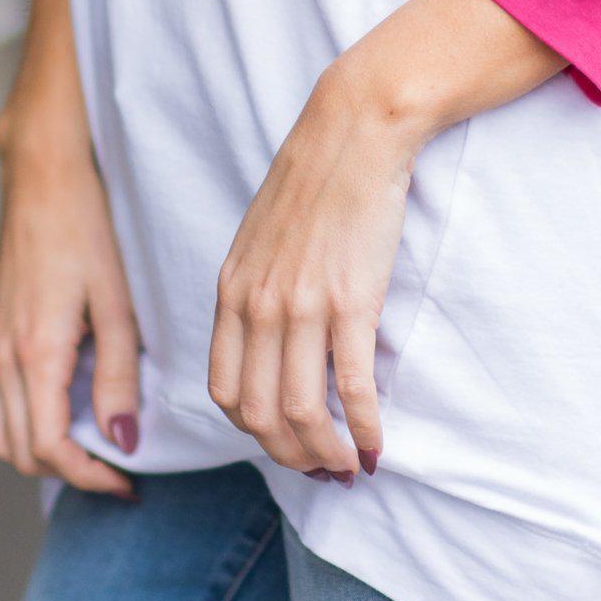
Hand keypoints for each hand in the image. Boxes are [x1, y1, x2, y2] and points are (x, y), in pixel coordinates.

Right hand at [0, 0, 139, 494]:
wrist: (42, 178)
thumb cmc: (88, 231)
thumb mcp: (117, 304)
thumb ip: (118, 377)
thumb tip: (122, 441)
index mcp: (35, 352)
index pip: (50, 447)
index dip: (89, 478)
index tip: (128, 483)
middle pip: (18, 451)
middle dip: (65, 472)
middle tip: (115, 468)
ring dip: (36, 452)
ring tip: (87, 444)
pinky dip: (15, 424)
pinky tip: (56, 409)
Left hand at [208, 61, 417, 478]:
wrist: (353, 131)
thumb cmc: (316, 180)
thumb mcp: (263, 238)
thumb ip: (259, 289)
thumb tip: (275, 340)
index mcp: (232, 291)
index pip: (223, 389)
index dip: (252, 432)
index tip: (285, 442)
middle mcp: (257, 305)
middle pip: (257, 414)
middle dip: (290, 455)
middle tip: (322, 469)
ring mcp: (301, 306)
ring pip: (299, 412)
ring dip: (326, 453)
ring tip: (351, 466)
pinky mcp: (350, 301)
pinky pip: (349, 387)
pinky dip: (362, 428)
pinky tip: (377, 443)